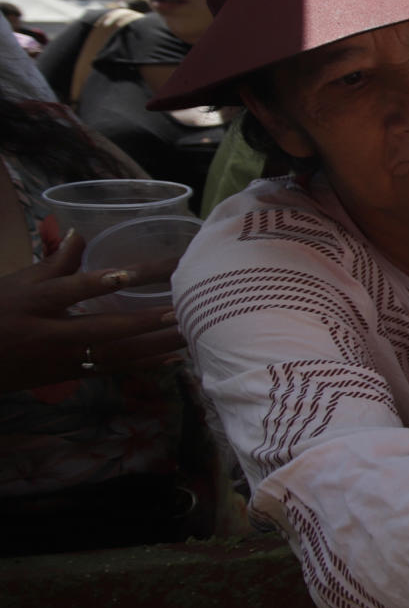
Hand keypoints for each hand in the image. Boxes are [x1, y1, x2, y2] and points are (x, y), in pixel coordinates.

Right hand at [0, 231, 184, 392]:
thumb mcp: (19, 284)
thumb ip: (54, 262)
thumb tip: (80, 232)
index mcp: (34, 303)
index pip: (66, 291)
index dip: (94, 283)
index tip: (126, 274)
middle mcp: (50, 334)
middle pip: (100, 329)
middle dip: (141, 322)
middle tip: (179, 311)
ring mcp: (63, 358)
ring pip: (114, 354)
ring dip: (154, 346)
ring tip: (189, 333)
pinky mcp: (72, 375)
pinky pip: (114, 370)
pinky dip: (145, 364)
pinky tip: (175, 357)